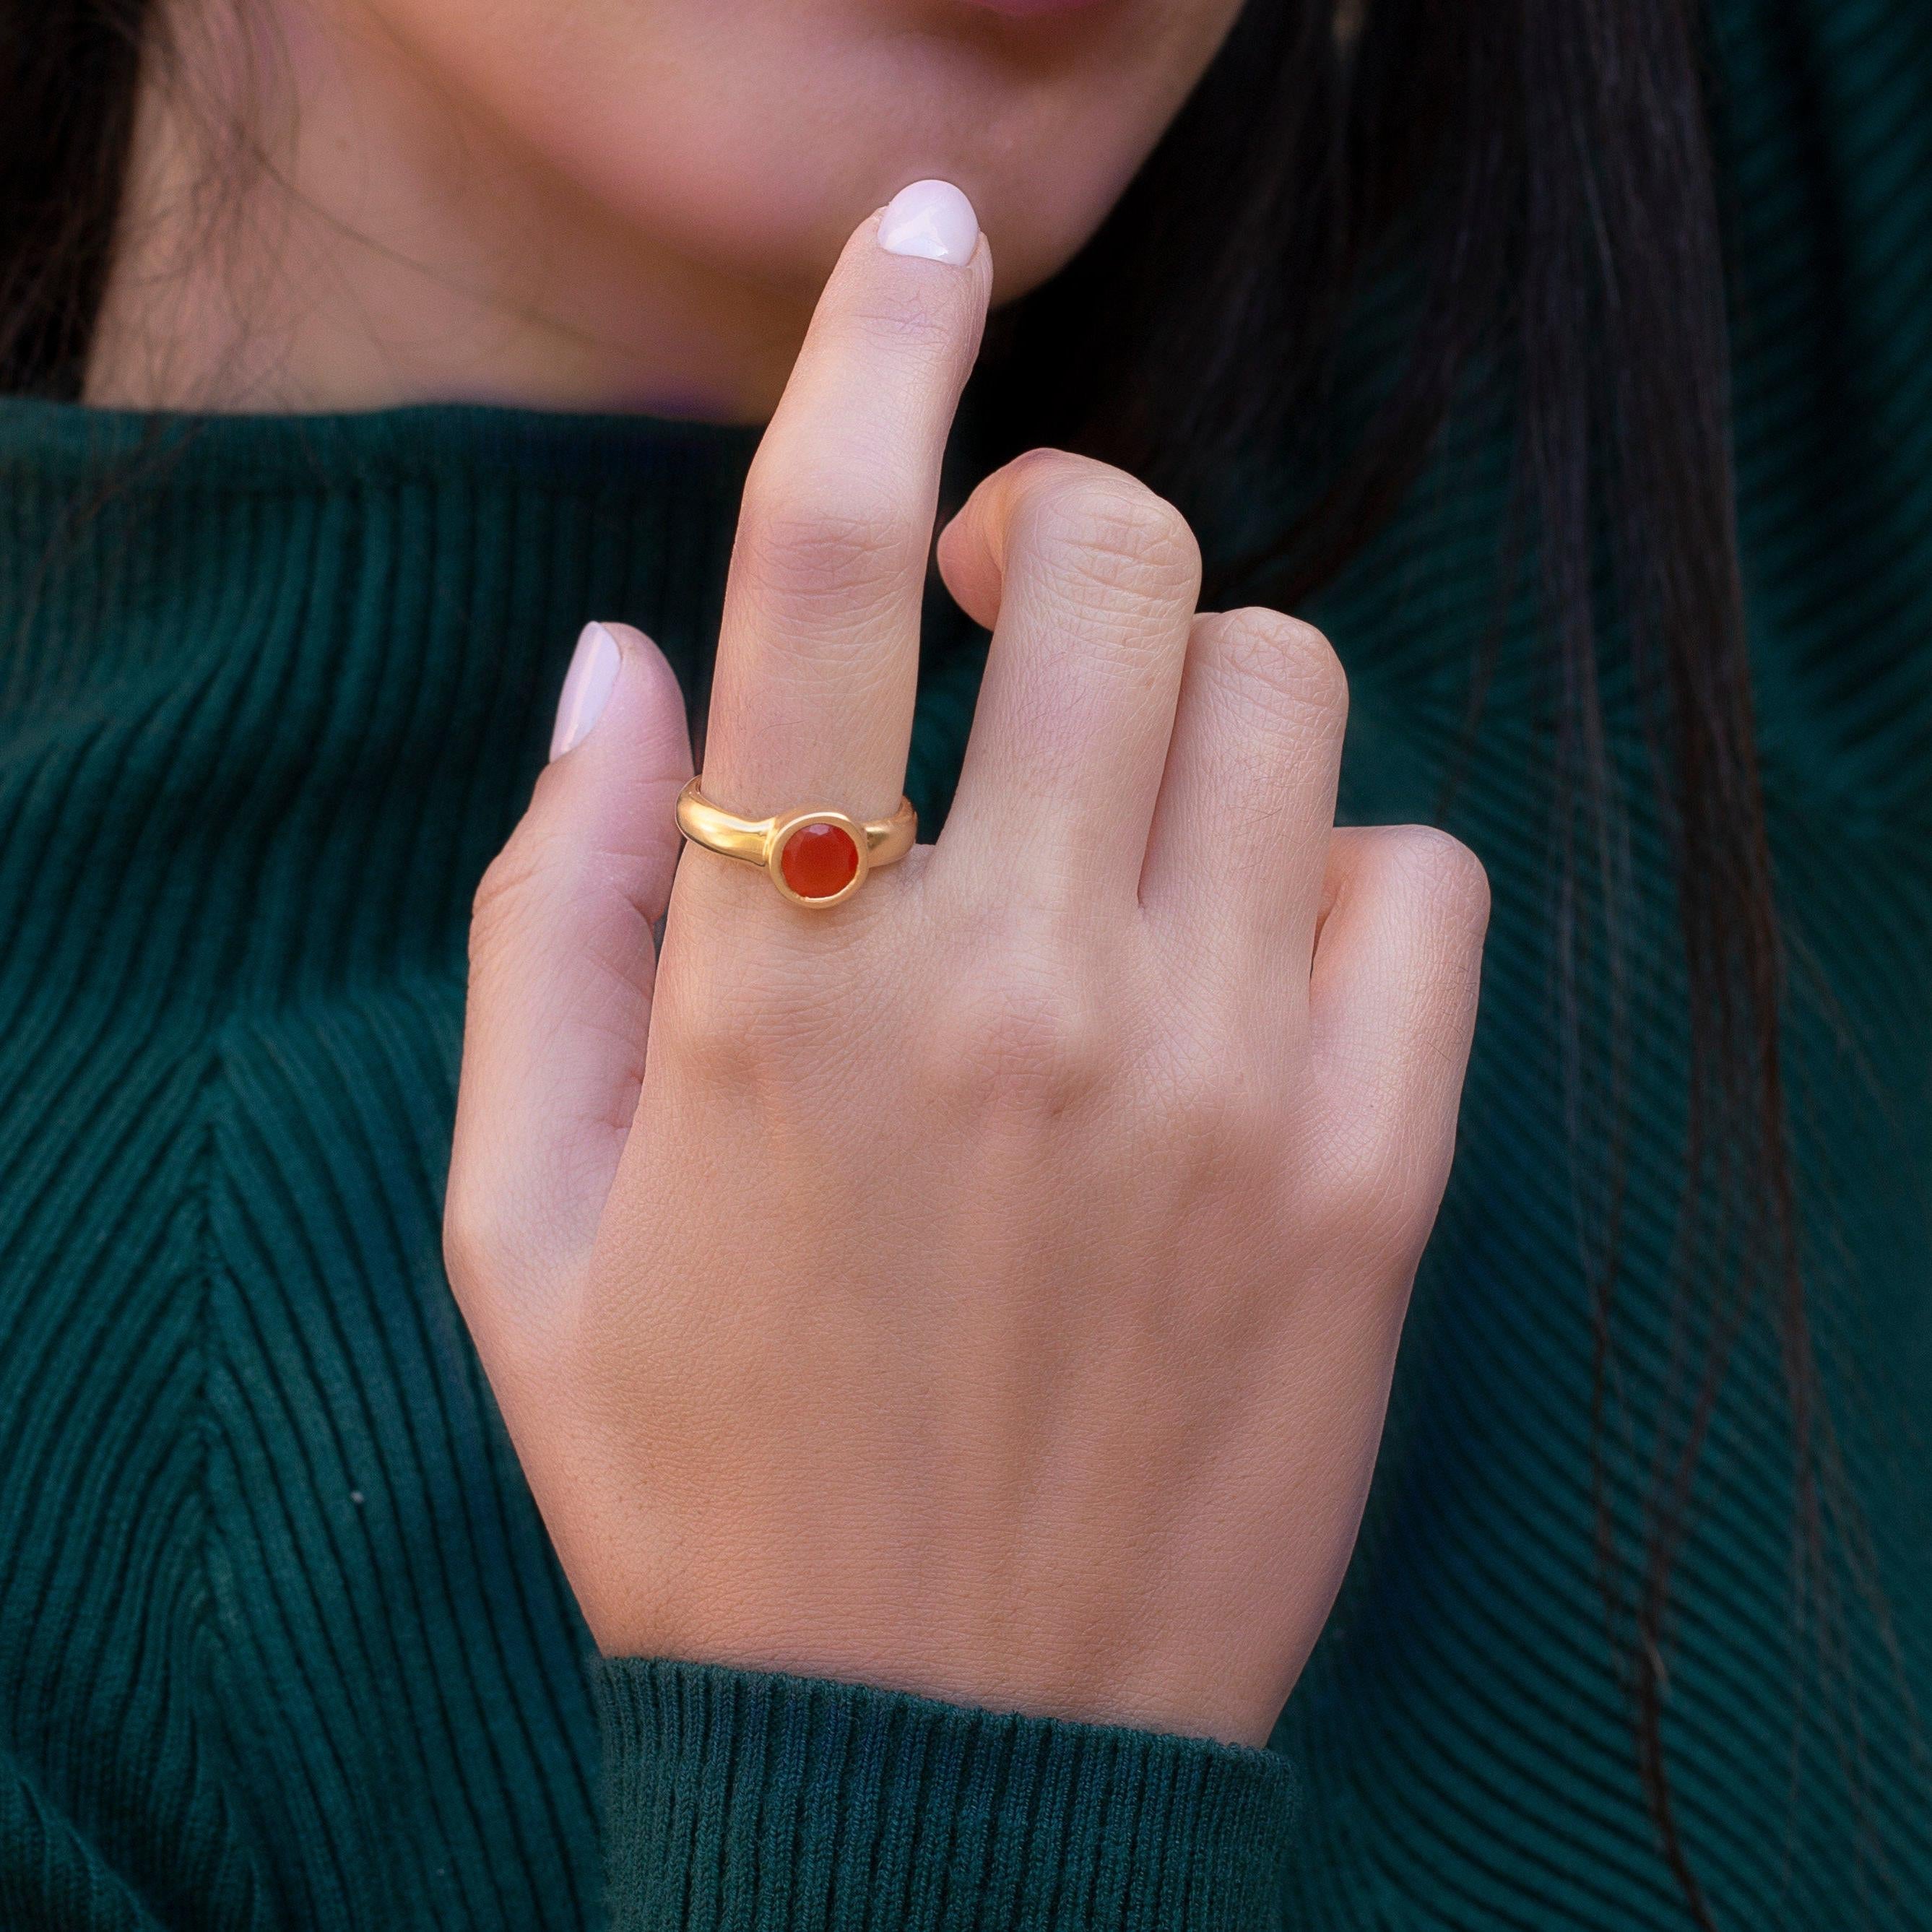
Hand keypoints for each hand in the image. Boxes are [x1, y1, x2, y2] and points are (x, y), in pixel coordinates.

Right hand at [444, 186, 1487, 1748]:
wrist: (933, 1756)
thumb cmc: (704, 1485)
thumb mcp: (526, 1220)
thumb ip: (552, 911)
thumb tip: (617, 664)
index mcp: (784, 986)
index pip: (814, 562)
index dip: (872, 346)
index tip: (921, 243)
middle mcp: (1016, 989)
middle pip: (1117, 567)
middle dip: (1061, 523)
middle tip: (1001, 599)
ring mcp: (1217, 1080)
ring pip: (1283, 695)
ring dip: (1192, 702)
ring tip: (1120, 826)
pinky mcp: (1367, 1181)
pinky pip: (1421, 883)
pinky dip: (1343, 874)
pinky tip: (1251, 971)